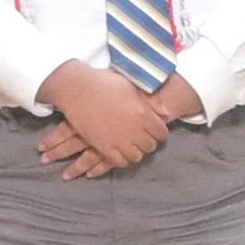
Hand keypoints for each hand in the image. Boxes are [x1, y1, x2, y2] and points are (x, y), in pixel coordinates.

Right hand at [32, 63, 171, 179]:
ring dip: (135, 151)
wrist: (77, 89)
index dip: (159, 132)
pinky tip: (119, 151)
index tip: (153, 130)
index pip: (161, 133)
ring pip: (136, 156)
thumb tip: (166, 112)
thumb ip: (151, 101)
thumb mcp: (132, 87)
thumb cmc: (105, 83)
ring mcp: (119, 140)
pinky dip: (122, 158)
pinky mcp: (104, 147)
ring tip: (131, 145)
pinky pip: (119, 162)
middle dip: (148, 141)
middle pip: (150, 146)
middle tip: (142, 137)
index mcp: (143, 113)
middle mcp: (134, 129)